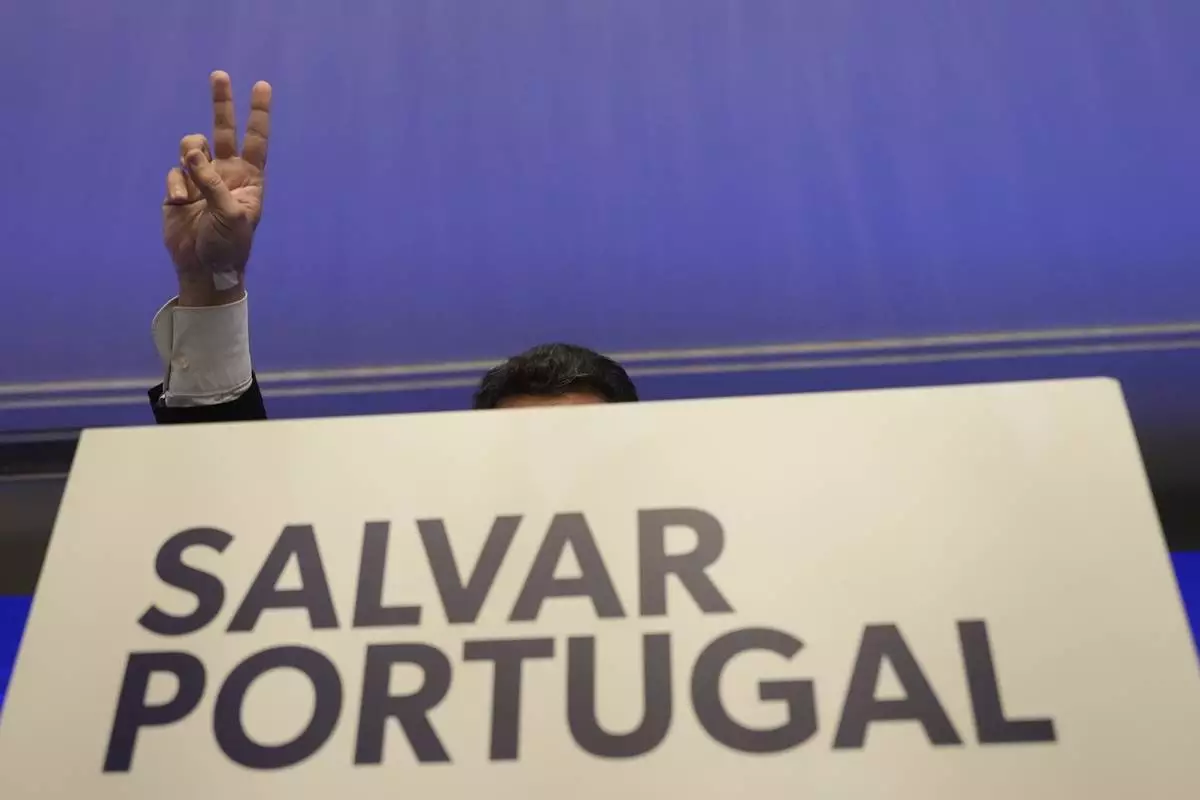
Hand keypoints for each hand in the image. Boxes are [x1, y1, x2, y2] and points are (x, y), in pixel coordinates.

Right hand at [163, 71, 271, 306]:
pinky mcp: (179, 187)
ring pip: (191, 147)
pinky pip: (174, 172)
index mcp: (249, 178)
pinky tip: (180, 205)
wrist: (202, 266)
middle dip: (221, 103)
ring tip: (192, 183)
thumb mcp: (230, 215)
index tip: (262, 86)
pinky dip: (176, 187)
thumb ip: (213, 183)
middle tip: (220, 75)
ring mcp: (202, 178)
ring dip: (190, 158)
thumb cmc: (228, 244)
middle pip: (224, 129)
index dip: (259, 113)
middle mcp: (226, 172)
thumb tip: (192, 154)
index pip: (256, 139)